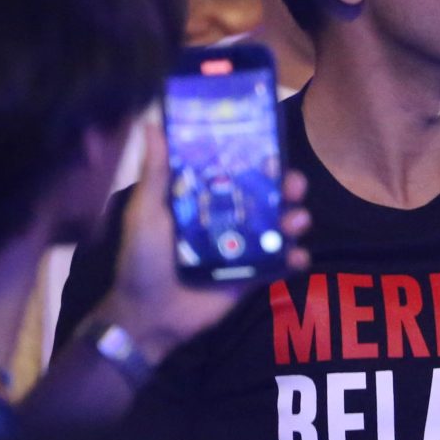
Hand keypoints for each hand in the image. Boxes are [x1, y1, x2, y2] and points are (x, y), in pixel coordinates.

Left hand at [94, 115, 310, 363]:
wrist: (149, 316)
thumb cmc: (142, 259)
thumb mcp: (146, 212)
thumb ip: (155, 172)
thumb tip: (151, 123)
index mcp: (202, 200)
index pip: (235, 171)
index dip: (257, 158)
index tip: (273, 145)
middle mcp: (225, 219)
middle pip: (265, 196)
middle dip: (285, 186)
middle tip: (294, 184)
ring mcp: (241, 248)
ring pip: (277, 226)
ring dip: (294, 218)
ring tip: (297, 220)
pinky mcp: (251, 276)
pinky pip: (278, 264)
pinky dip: (294, 259)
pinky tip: (298, 256)